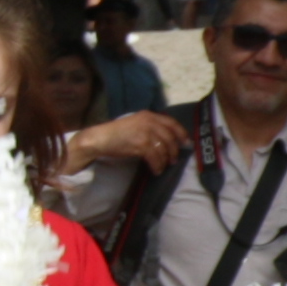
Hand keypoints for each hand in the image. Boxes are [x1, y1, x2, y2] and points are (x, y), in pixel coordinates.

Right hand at [72, 110, 187, 171]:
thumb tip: (166, 140)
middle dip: (174, 151)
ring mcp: (145, 132)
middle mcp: (149, 121)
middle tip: (173, 160)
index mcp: (148, 115)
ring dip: (165, 160)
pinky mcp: (141, 144)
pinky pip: (155, 157)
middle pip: (170, 137)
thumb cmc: (115, 133)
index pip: (172, 123)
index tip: (186, 143)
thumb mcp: (135, 124)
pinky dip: (157, 165)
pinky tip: (156, 170)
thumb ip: (149, 127)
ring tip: (163, 167)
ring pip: (164, 149)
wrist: (100, 138)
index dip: (182, 133)